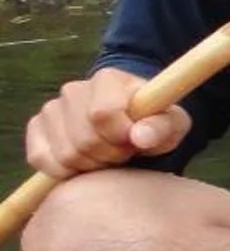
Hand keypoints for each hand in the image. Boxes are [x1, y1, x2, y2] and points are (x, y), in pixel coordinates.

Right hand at [23, 67, 188, 177]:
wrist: (128, 123)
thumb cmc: (153, 121)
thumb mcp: (171, 123)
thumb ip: (162, 127)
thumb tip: (141, 137)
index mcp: (107, 80)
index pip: (102, 113)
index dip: (120, 136)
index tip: (134, 142)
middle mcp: (73, 90)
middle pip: (83, 139)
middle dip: (109, 155)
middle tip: (124, 153)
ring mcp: (50, 109)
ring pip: (64, 153)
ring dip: (90, 165)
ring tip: (108, 156)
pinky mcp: (36, 129)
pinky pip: (41, 158)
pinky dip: (65, 171)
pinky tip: (85, 163)